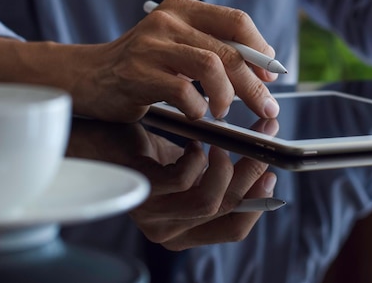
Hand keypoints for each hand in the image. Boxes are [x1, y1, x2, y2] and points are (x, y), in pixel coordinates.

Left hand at [67, 119, 277, 250]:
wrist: (99, 139)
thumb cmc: (145, 153)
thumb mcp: (191, 171)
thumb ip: (219, 179)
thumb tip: (262, 170)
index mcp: (186, 231)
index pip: (236, 229)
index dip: (259, 202)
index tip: (271, 172)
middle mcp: (170, 232)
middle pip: (227, 211)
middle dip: (251, 174)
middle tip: (260, 142)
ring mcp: (153, 216)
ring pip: (209, 200)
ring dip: (227, 165)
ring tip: (226, 141)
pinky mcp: (141, 192)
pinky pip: (184, 178)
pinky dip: (196, 155)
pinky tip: (193, 138)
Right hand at [80, 0, 279, 121]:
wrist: (89, 76)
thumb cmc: (142, 65)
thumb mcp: (178, 45)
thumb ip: (214, 48)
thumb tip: (262, 67)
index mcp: (183, 8)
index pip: (236, 21)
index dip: (260, 50)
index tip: (270, 75)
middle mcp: (168, 21)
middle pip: (229, 49)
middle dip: (254, 84)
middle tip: (265, 105)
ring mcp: (151, 45)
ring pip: (211, 66)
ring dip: (227, 96)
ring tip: (223, 111)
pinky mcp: (138, 73)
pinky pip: (183, 92)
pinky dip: (198, 109)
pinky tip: (195, 114)